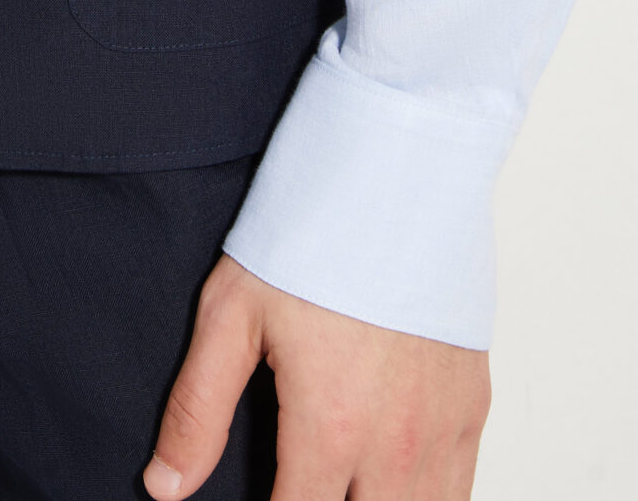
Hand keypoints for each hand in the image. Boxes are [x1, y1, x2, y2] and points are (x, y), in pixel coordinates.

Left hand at [145, 254, 488, 499]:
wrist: (397, 169)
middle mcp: (395, 446)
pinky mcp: (472, 405)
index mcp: (329, 430)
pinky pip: (460, 490)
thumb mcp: (231, 314)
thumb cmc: (312, 231)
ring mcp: (442, 429)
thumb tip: (165, 485)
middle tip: (302, 488)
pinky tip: (395, 487)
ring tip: (342, 489)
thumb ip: (198, 410)